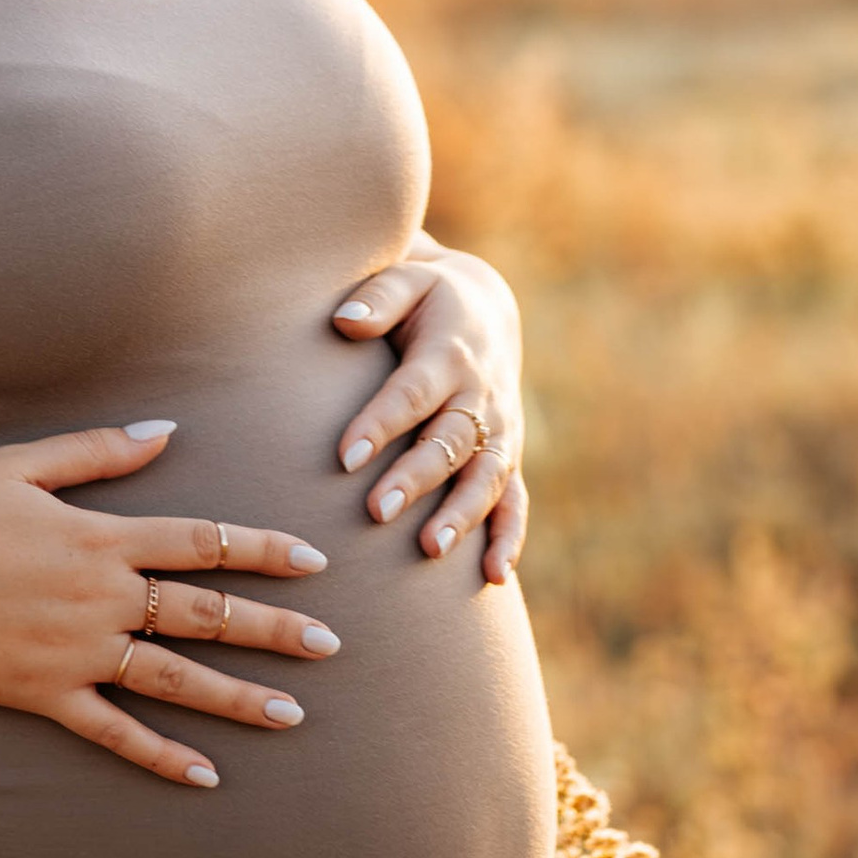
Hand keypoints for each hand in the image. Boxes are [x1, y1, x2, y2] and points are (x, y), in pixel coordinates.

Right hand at [0, 421, 339, 789]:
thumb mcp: (20, 464)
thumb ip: (100, 451)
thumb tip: (168, 430)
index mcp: (99, 536)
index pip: (202, 541)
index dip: (262, 550)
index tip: (312, 561)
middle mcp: (99, 597)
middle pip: (204, 614)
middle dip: (274, 629)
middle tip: (332, 646)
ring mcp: (74, 652)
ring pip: (174, 678)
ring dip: (238, 696)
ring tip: (293, 713)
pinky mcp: (43, 695)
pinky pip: (114, 732)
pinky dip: (161, 756)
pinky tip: (206, 775)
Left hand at [332, 237, 528, 585]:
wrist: (483, 309)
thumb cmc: (425, 299)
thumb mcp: (406, 279)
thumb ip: (377, 298)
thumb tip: (344, 320)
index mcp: (449, 354)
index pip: (412, 393)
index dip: (381, 423)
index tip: (344, 456)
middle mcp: (480, 396)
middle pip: (449, 443)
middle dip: (415, 479)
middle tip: (375, 511)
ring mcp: (500, 430)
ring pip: (485, 477)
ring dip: (461, 514)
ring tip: (430, 549)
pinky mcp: (507, 455)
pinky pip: (514, 500)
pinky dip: (509, 537)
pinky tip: (493, 577)